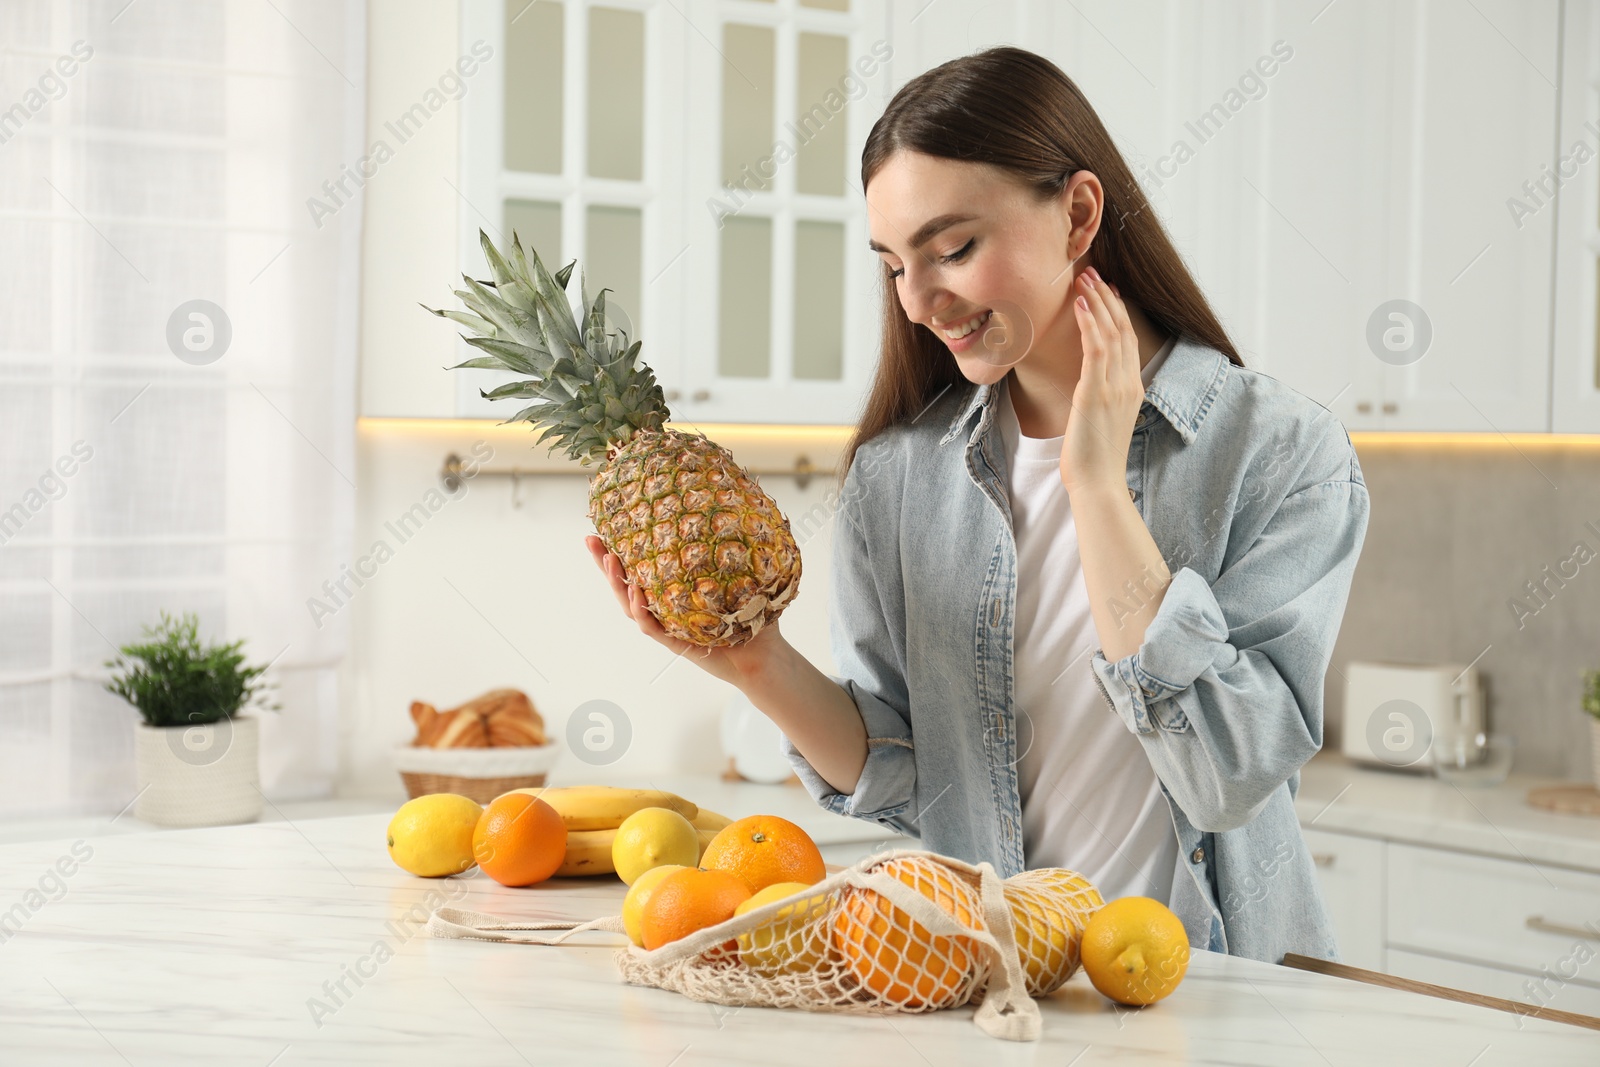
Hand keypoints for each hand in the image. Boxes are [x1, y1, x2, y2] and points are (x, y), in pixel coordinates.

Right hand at [584, 535, 787, 688]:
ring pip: (632, 606)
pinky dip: (641, 610)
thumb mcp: (745, 579)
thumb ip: (736, 552)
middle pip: (626, 585)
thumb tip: (741, 509)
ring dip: (619, 583)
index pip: (641, 569)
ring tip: (610, 560)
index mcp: (674, 594)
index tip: (603, 528)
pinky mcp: (677, 644)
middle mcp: (665, 609)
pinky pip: (652, 627)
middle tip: (591, 540)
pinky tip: (637, 592)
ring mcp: (668, 627)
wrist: (766, 658)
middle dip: (605, 563)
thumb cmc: (756, 619)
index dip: (620, 551)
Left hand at [1062, 266, 1142, 495]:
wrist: (1098, 485)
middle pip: (1123, 329)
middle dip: (1107, 298)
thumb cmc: (1095, 461)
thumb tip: (1088, 391)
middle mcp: (1129, 384)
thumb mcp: (1102, 424)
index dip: (1118, 313)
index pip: (1128, 341)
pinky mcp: (1097, 393)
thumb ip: (1102, 402)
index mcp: (1133, 390)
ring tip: (1083, 278)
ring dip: (1097, 302)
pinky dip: (1090, 323)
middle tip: (1092, 273)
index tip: (1107, 291)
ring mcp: (1116, 387)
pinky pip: (1097, 349)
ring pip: (1111, 333)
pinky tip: (1079, 305)